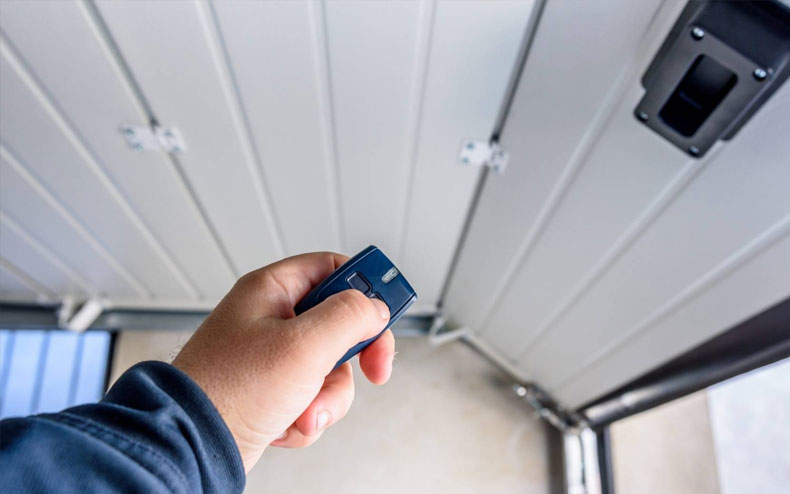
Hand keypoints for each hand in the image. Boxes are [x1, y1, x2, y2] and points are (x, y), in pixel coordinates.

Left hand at [172, 252, 392, 471]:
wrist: (191, 446)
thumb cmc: (229, 390)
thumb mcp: (303, 345)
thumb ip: (349, 317)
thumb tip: (375, 307)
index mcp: (272, 290)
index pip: (332, 269)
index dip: (365, 287)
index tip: (388, 311)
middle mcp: (271, 319)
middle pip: (339, 324)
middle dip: (350, 359)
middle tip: (372, 369)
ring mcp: (272, 358)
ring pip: (330, 368)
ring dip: (326, 397)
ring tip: (303, 411)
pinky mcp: (272, 391)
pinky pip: (313, 397)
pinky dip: (307, 416)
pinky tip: (286, 425)